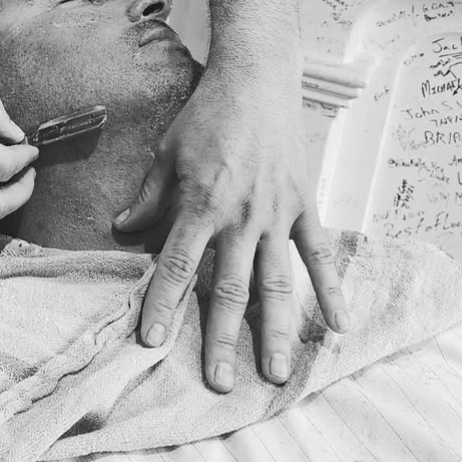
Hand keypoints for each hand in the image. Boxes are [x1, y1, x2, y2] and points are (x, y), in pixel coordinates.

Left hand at [113, 62, 349, 390]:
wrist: (258, 78)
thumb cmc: (207, 114)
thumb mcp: (166, 152)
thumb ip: (150, 197)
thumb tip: (122, 229)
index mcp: (200, 204)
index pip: (178, 266)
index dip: (163, 305)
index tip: (150, 342)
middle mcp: (240, 216)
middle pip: (229, 288)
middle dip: (220, 338)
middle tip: (218, 383)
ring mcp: (277, 214)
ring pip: (276, 283)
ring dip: (275, 330)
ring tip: (274, 374)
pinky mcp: (306, 205)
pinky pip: (320, 254)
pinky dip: (332, 290)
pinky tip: (339, 327)